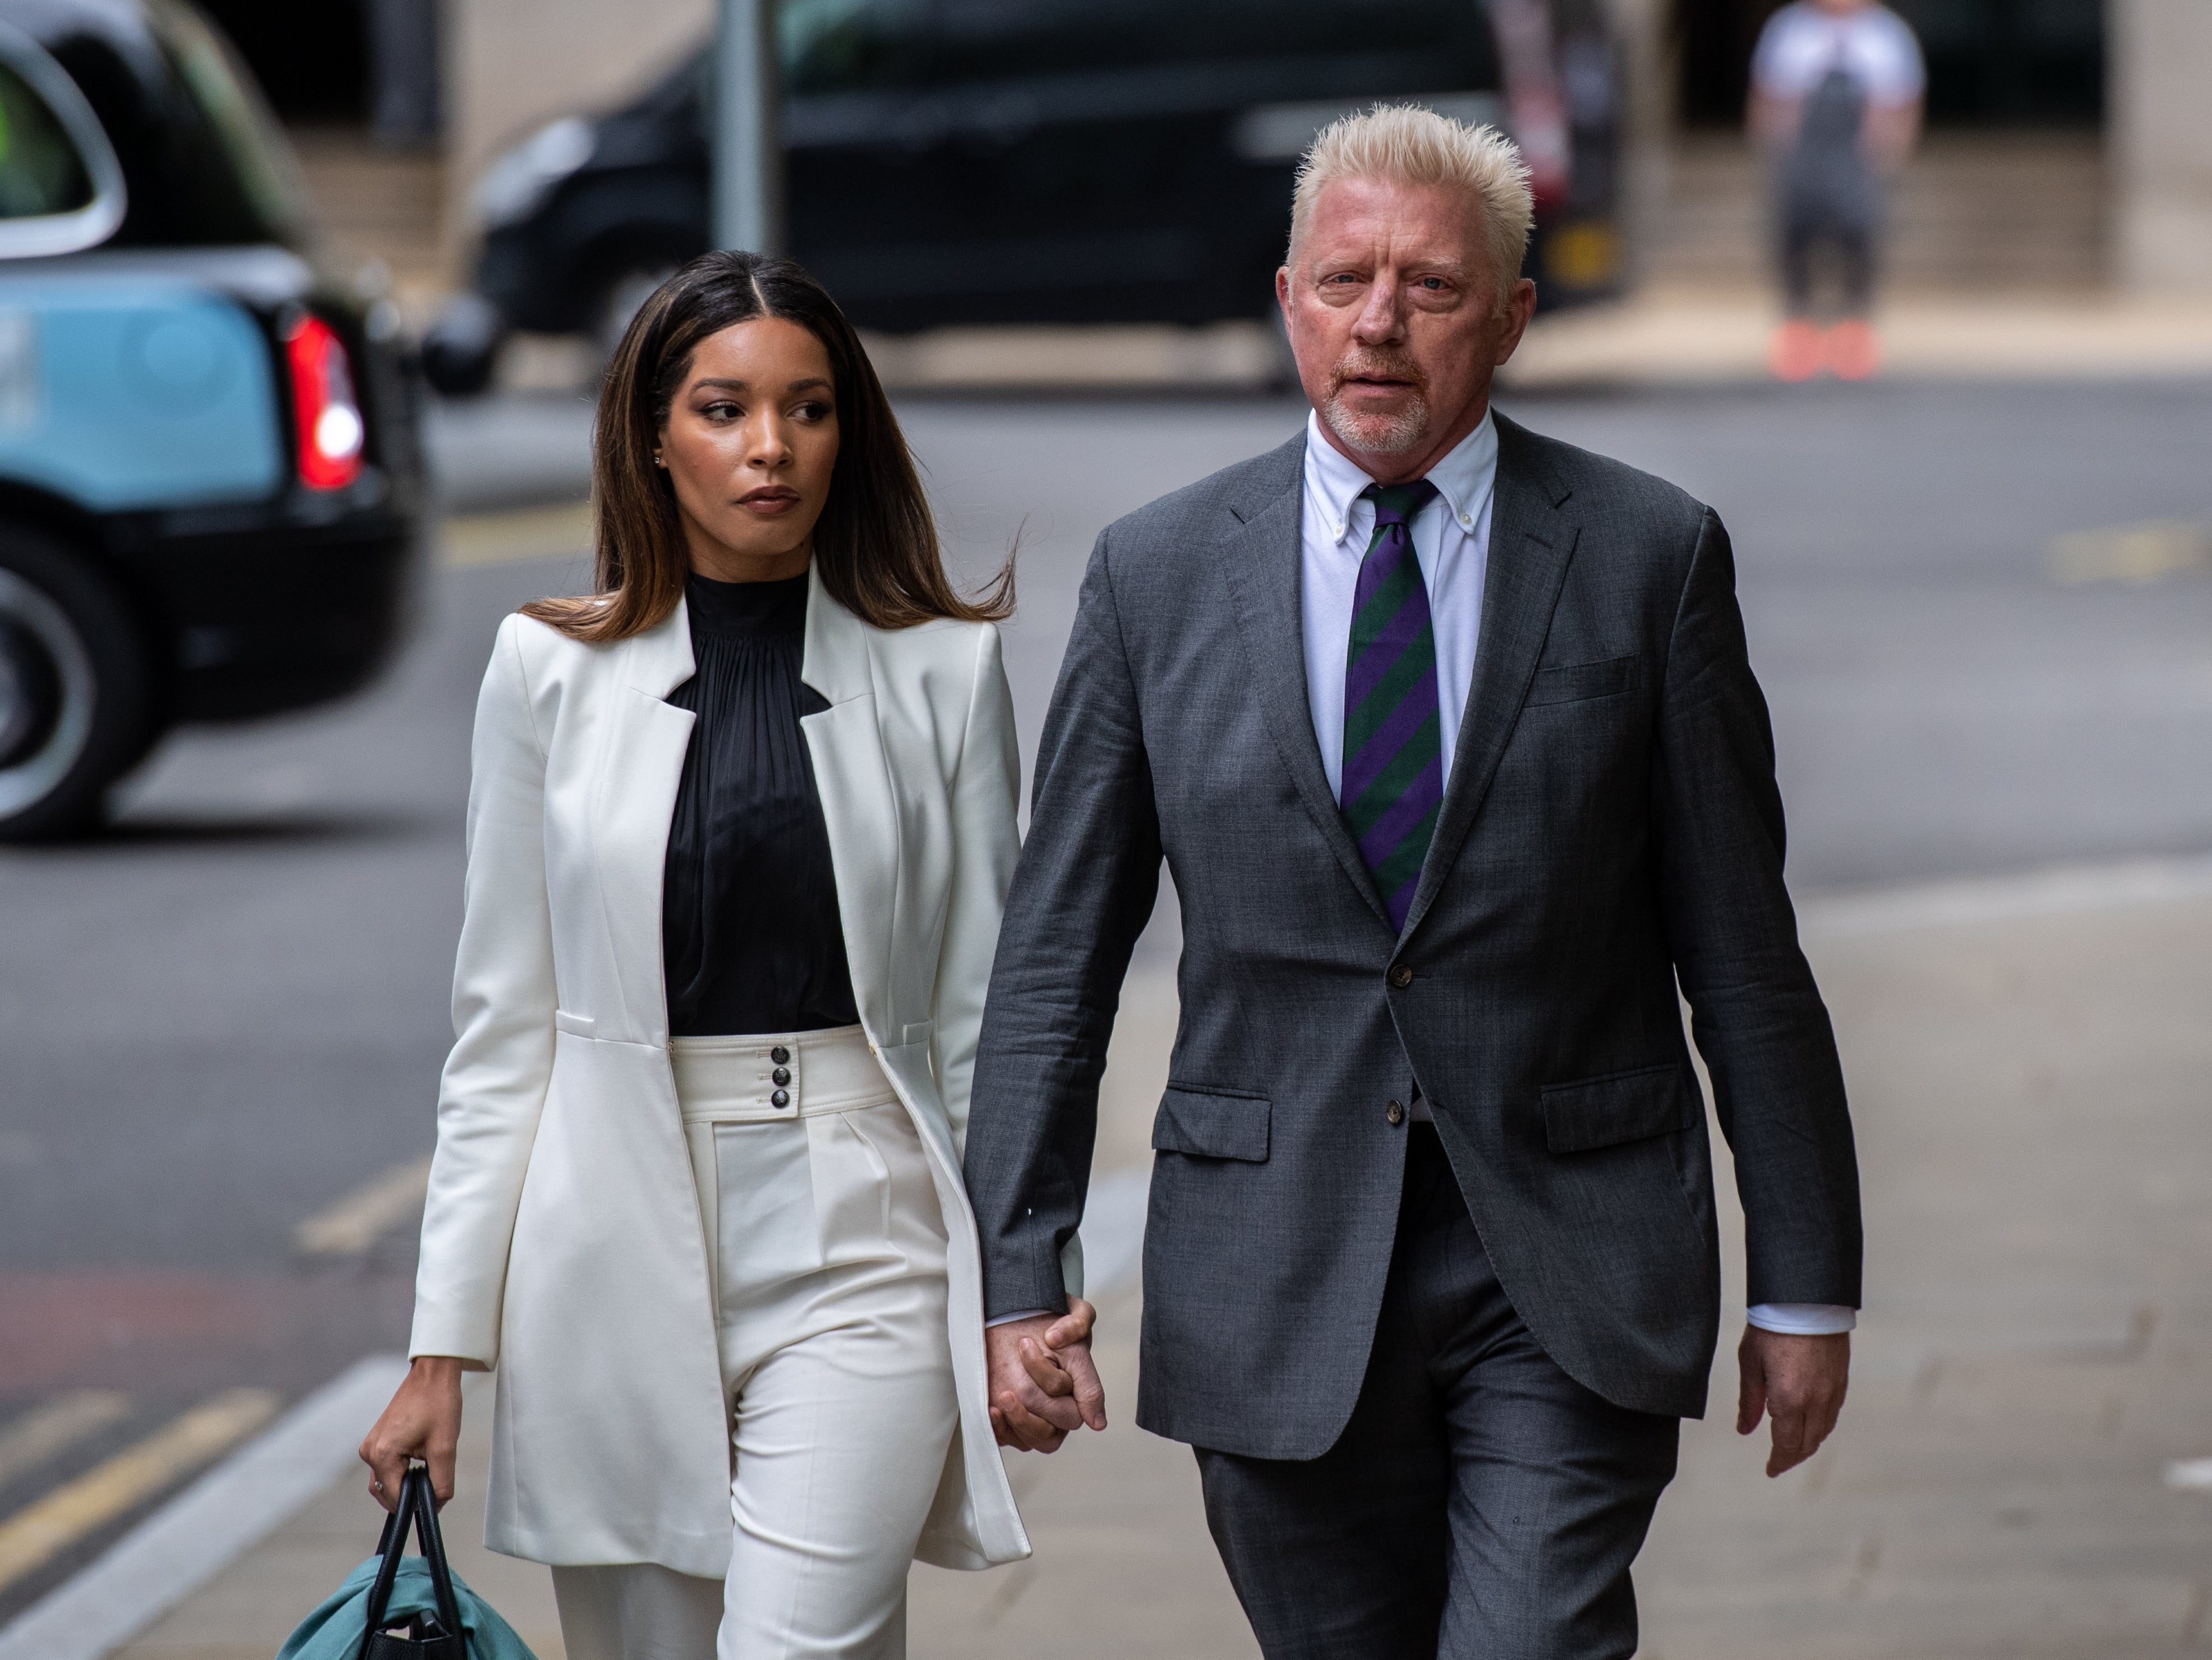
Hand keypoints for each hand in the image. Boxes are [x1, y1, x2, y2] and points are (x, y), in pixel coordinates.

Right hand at [359, 1356, 463, 1509]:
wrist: (432, 1374)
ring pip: (384, 1482)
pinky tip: (419, 1463)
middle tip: (433, 1481)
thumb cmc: (438, 1404)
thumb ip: (441, 1482)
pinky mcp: (376, 1441)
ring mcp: (370, 1446)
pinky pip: (385, 1468)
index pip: (395, 1498)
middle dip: (408, 1495)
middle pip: (385, 1493)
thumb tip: (436, 1506)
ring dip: (404, 1485)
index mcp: (382, 1455)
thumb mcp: (445, 1447)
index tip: (435, 1496)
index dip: (416, 1503)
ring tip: (427, 1469)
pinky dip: (400, 1473)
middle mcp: (369, 1452)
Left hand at [986, 1299, 1104, 1452]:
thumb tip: (1068, 1357)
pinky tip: (991, 1409)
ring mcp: (1036, 1418)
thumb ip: (1079, 1328)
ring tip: (1002, 1397)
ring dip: (1017, 1422)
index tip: (1041, 1363)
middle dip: (1031, 1407)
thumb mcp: (1074, 1316)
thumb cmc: (1050, 1316)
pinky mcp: (1012, 1421)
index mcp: (1078, 1390)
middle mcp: (1059, 1410)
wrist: (1019, 1314)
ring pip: (1031, 1442)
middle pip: (1051, 1433)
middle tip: (1013, 1382)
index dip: (1053, 1388)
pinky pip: (1008, 1440)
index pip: (1073, 1412)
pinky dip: (1000, 1430)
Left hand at [1736, 1326, 1847, 1476]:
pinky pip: (1832, 1414)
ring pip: (1823, 1431)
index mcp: (1788, 1400)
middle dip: (1792, 1457)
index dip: (1779, 1461)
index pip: (1786, 1445)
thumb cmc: (1772, 1326)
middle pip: (1807, 1444)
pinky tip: (1810, 1424)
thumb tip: (1745, 1430)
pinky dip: (1821, 1427)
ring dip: (1808, 1444)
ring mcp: (1832, 1392)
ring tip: (1792, 1447)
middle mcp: (1815, 1401)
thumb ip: (1748, 1401)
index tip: (1771, 1470)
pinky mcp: (1842, 1381)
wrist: (1805, 1300)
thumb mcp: (1750, 1362)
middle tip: (1779, 1462)